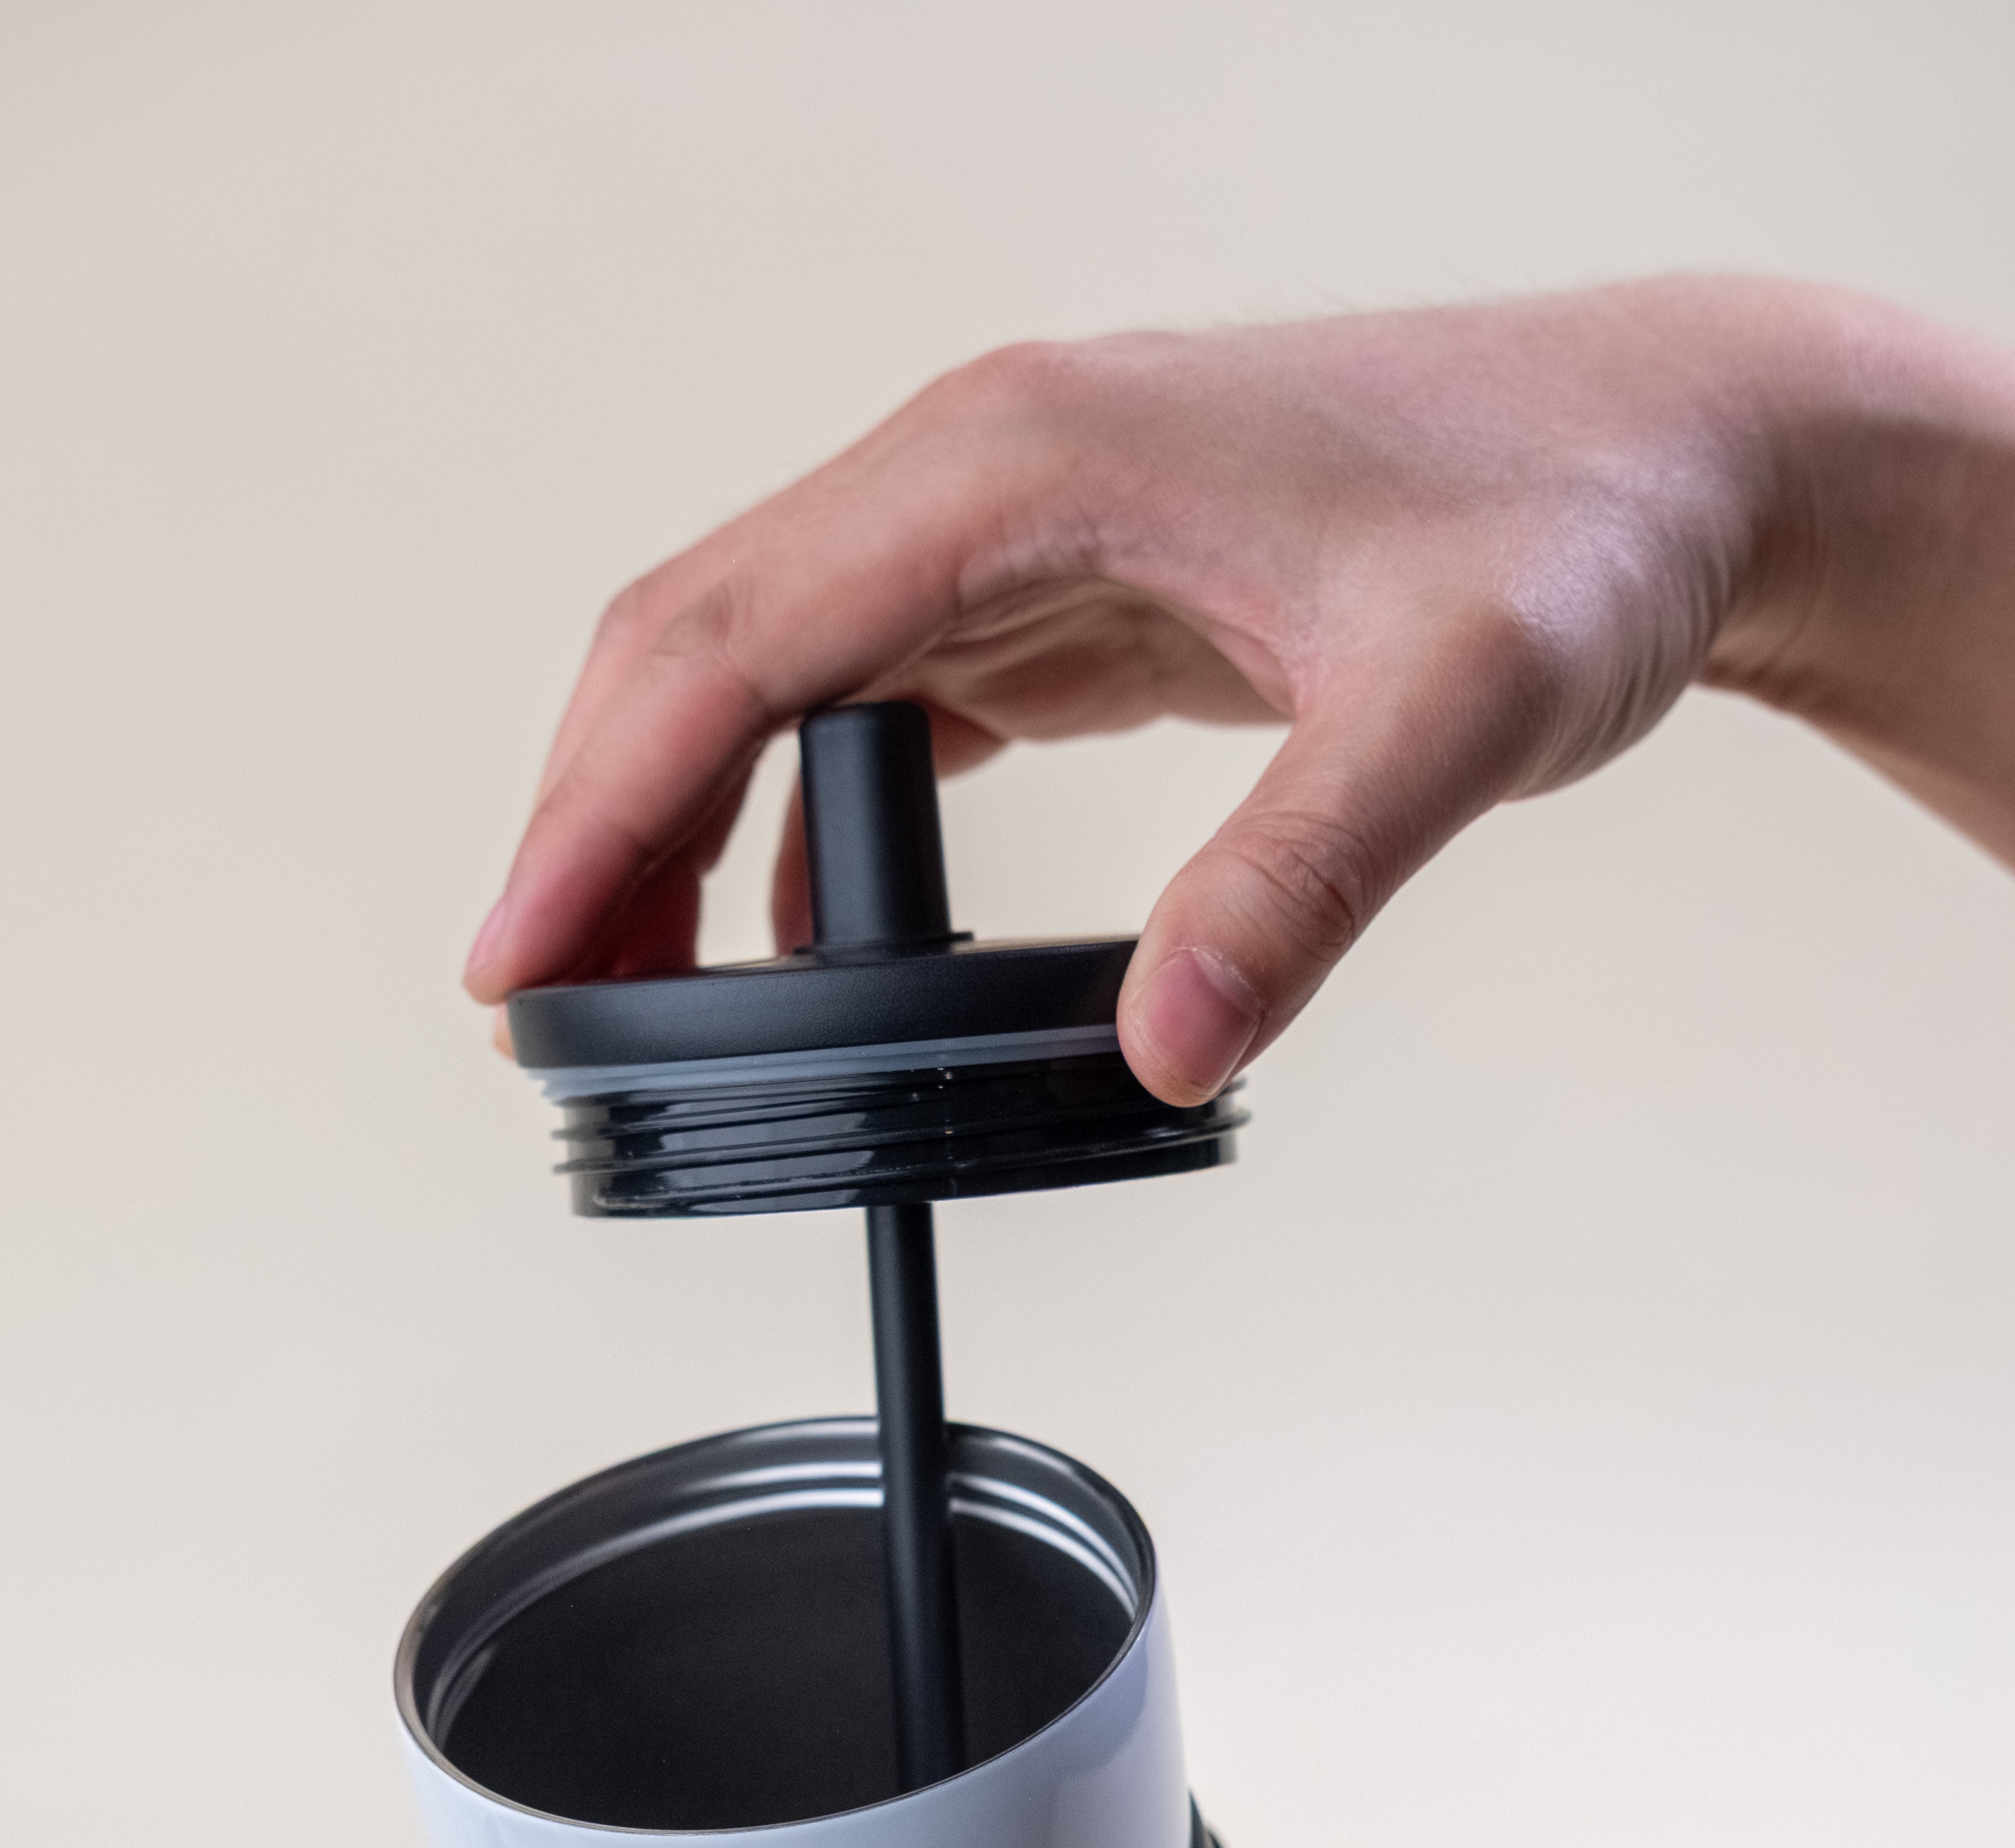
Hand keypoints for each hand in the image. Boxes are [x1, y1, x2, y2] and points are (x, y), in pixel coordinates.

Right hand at [468, 280, 2014, 1104]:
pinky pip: (876, 699)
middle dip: (593, 822)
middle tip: (535, 1006)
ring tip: (630, 991)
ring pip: (770, 669)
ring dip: (680, 820)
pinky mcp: (1067, 589)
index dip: (598, 808)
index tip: (515, 951)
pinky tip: (804, 937)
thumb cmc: (1572, 522)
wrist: (1677, 452)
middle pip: (702, 643)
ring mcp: (1017, 527)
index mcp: (1021, 461)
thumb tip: (1165, 1051)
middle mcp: (988, 472)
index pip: (729, 643)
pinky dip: (803, 814)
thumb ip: (1302, 881)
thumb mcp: (1458, 711)